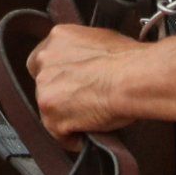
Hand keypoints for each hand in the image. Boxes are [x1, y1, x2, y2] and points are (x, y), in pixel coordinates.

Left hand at [27, 27, 175, 144]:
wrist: (132, 79)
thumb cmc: (128, 59)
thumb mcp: (103, 38)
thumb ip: (84, 50)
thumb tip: (89, 61)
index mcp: (58, 37)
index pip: (44, 58)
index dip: (57, 72)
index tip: (70, 81)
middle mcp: (45, 61)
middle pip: (44, 83)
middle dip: (60, 92)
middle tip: (82, 99)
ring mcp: (45, 91)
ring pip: (50, 108)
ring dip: (66, 114)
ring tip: (91, 118)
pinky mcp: (52, 119)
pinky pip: (60, 134)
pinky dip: (73, 137)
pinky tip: (89, 133)